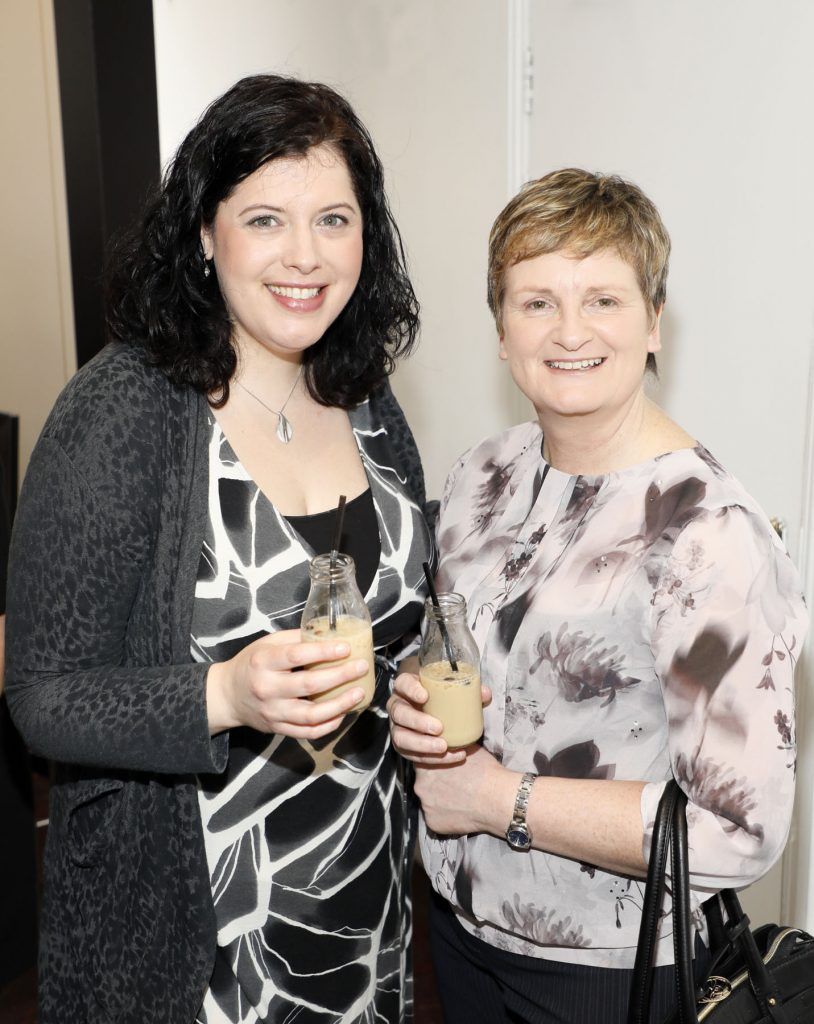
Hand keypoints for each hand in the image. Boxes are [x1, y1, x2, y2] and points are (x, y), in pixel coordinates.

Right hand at [206, 629, 368, 737]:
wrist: (227, 696)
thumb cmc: (251, 664)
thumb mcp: (266, 644)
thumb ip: (295, 639)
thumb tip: (328, 633)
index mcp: (263, 662)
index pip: (297, 656)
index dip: (324, 652)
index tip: (346, 647)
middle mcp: (267, 688)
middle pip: (309, 685)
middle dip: (340, 676)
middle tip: (361, 667)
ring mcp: (273, 712)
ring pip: (311, 714)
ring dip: (339, 705)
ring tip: (359, 693)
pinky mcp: (277, 728)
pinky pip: (307, 732)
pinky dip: (328, 725)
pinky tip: (343, 713)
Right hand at [387, 665, 491, 765]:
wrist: (435, 717)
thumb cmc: (442, 701)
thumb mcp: (453, 692)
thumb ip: (469, 691)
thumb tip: (485, 693)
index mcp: (408, 688)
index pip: (402, 683)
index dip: (410, 689)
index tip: (425, 696)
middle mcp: (399, 707)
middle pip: (399, 713)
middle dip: (418, 722)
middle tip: (438, 727)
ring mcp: (398, 728)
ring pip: (401, 737)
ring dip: (422, 744)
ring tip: (443, 746)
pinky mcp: (404, 747)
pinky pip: (413, 755)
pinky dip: (432, 758)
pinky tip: (450, 756)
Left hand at [414, 744, 509, 836]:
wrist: (497, 798)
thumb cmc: (484, 771)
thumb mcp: (465, 748)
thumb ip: (450, 747)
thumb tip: (448, 744)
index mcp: (424, 764)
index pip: (422, 763)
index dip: (433, 766)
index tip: (445, 769)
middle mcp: (419, 785)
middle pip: (424, 783)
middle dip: (436, 784)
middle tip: (454, 785)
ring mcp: (425, 806)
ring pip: (430, 802)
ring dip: (440, 800)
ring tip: (459, 799)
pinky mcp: (432, 823)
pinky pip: (436, 818)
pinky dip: (445, 816)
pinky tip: (459, 812)